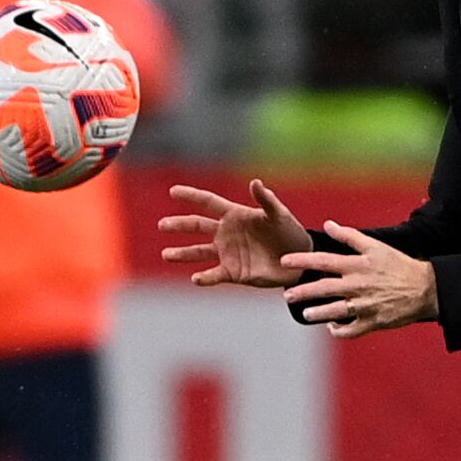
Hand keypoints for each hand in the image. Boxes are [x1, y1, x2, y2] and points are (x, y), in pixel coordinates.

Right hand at [159, 179, 311, 286]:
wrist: (298, 260)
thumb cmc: (290, 232)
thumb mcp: (279, 215)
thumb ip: (266, 200)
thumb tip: (255, 182)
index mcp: (235, 215)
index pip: (209, 203)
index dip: (192, 196)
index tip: (173, 191)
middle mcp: (227, 233)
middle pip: (197, 226)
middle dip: (180, 225)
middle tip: (162, 225)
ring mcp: (228, 253)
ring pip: (198, 252)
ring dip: (182, 253)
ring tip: (166, 254)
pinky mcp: (233, 272)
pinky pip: (214, 275)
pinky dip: (204, 278)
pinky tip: (195, 278)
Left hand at [281, 221, 437, 338]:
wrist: (426, 288)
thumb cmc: (400, 266)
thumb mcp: (376, 246)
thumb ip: (350, 236)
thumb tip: (328, 225)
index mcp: (358, 266)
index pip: (324, 261)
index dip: (302, 260)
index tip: (285, 261)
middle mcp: (359, 286)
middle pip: (324, 289)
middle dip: (302, 292)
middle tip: (287, 295)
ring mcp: (365, 306)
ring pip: (335, 312)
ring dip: (317, 314)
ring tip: (306, 314)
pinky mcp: (373, 322)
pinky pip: (351, 330)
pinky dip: (339, 331)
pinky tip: (332, 327)